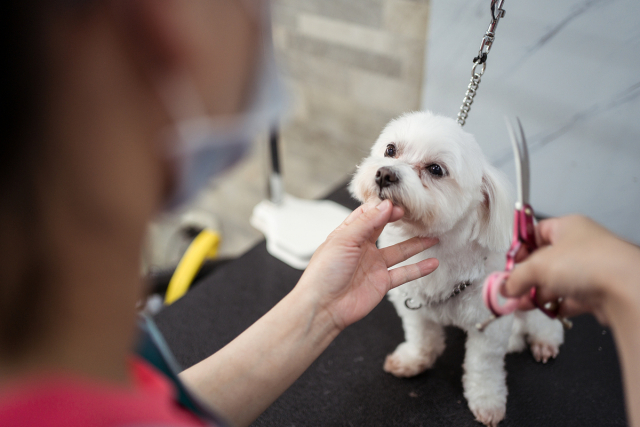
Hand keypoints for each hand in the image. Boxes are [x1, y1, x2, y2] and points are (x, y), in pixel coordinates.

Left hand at [297, 199, 438, 330]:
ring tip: (434, 236)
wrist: (324, 307)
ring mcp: (373, 265)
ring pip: (400, 251)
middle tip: (416, 214)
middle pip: (385, 229)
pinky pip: (404, 273)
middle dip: (400, 220)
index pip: (368, 214)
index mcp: (348, 234)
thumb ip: (366, 222)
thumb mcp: (344, 240)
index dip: (383, 207)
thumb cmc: (324, 273)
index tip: (398, 203)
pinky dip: (419, 269)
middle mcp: (362, 248)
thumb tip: (385, 205)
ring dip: (417, 244)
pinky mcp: (381, 283)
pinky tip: (433, 263)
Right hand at [504, 215, 639, 323]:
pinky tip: (548, 310)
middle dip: (527, 278)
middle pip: (545, 260)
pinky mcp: (599, 290)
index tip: (509, 266)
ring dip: (539, 294)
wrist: (626, 290)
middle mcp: (581, 245)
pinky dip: (559, 305)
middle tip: (512, 291)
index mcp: (567, 227)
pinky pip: (572, 297)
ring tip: (524, 305)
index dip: (520, 249)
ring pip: (558, 281)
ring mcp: (592, 268)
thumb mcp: (538, 267)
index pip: (536, 233)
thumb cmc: (588, 264)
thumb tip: (505, 287)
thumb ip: (516, 278)